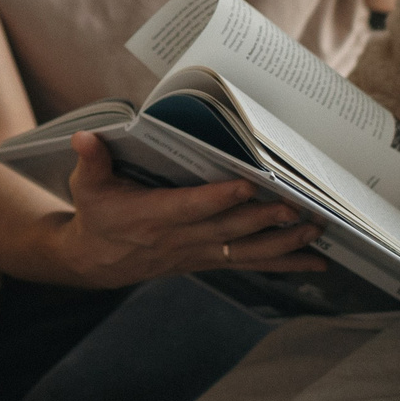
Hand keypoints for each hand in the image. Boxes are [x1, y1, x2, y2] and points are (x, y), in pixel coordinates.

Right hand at [54, 132, 325, 286]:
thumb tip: (84, 136)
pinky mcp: (209, 260)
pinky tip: (315, 259)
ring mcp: (198, 253)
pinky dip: (284, 263)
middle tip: (297, 206)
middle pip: (229, 230)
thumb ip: (91, 160)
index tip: (248, 184)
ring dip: (283, 242)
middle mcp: (180, 239)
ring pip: (247, 251)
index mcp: (151, 217)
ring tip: (315, 229)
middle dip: (264, 219)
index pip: (191, 207)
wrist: (98, 262)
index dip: (219, 198)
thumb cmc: (97, 215)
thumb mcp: (87, 186)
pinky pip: (251, 264)